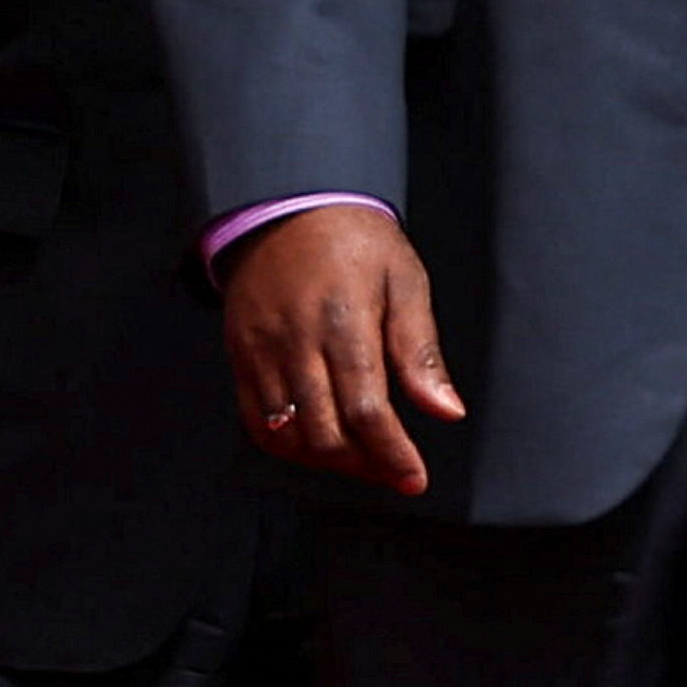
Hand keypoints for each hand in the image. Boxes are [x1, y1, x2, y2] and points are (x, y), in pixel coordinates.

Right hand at [221, 203, 463, 493]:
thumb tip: (446, 410)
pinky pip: (256, 421)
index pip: (367, 409)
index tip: (415, 479)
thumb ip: (421, 351)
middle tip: (396, 471)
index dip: (392, 454)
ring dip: (328, 460)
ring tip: (365, 461)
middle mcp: (296, 343)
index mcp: (344, 321)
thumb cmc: (356, 240)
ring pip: (287, 435)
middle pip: (325, 431)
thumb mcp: (405, 280)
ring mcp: (261, 353)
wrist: (288, 208)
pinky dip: (287, 445)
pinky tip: (319, 446)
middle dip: (365, 464)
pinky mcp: (240, 357)